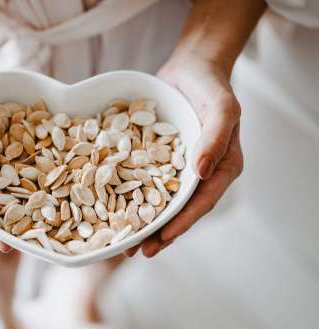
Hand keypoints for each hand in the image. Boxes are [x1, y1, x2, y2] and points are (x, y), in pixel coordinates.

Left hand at [125, 57, 243, 257]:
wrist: (192, 67)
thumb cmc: (211, 85)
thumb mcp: (222, 107)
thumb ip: (216, 136)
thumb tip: (203, 171)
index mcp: (222, 167)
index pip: (201, 201)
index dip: (182, 223)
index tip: (161, 239)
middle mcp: (201, 173)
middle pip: (180, 209)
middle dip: (159, 232)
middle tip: (136, 251)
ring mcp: (179, 167)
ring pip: (162, 200)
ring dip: (145, 221)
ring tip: (123, 241)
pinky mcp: (160, 158)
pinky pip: (147, 180)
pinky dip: (133, 195)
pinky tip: (114, 206)